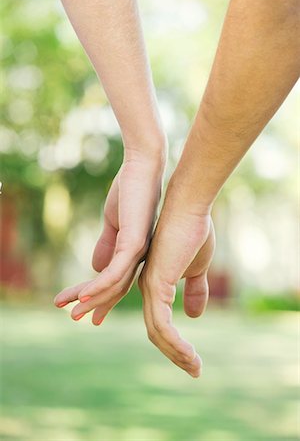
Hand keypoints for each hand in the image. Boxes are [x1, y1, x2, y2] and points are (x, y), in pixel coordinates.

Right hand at [54, 144, 165, 324]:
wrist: (143, 168)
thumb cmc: (130, 191)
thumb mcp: (114, 223)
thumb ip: (107, 245)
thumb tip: (95, 267)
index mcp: (136, 253)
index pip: (117, 282)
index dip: (101, 299)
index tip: (88, 314)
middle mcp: (141, 257)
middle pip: (115, 288)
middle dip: (94, 304)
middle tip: (74, 319)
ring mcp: (140, 250)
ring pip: (114, 283)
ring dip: (90, 298)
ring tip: (72, 312)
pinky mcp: (136, 241)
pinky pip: (116, 270)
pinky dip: (99, 284)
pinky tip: (84, 295)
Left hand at [138, 179, 214, 377]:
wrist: (188, 209)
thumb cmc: (192, 233)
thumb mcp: (196, 269)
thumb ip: (194, 291)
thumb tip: (194, 315)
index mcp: (154, 283)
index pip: (157, 320)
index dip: (171, 341)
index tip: (188, 357)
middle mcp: (146, 288)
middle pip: (155, 331)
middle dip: (173, 353)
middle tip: (194, 370)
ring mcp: (149, 287)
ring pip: (157, 332)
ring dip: (176, 353)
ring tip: (195, 368)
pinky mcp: (156, 284)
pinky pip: (162, 324)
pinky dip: (174, 343)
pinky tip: (188, 355)